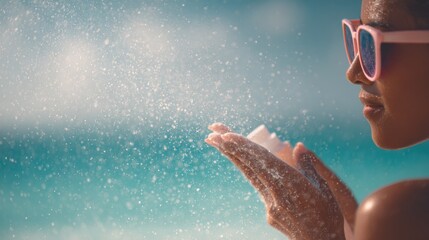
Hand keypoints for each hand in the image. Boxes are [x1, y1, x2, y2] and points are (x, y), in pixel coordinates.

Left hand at [205, 123, 356, 239]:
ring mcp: (269, 205)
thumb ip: (310, 166)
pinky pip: (257, 184)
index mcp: (291, 187)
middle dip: (229, 148)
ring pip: (249, 174)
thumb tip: (298, 146)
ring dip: (233, 156)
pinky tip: (237, 155)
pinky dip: (246, 167)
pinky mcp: (269, 212)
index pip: (261, 162)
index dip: (243, 148)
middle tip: (212, 132)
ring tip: (216, 140)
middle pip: (248, 167)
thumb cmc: (328, 217)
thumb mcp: (326, 190)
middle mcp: (276, 196)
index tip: (226, 136)